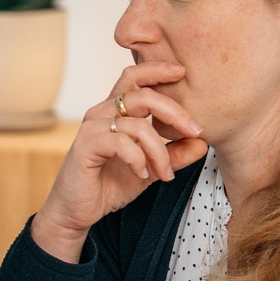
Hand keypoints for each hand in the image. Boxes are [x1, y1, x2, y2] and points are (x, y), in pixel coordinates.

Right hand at [31, 61, 207, 261]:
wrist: (77, 210)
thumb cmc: (109, 185)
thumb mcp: (150, 169)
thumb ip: (174, 155)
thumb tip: (202, 143)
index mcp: (115, 111)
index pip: (135, 77)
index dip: (157, 70)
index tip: (182, 72)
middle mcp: (101, 113)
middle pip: (142, 94)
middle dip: (174, 111)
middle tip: (196, 131)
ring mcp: (92, 128)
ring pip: (137, 125)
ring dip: (159, 151)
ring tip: (165, 173)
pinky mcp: (85, 146)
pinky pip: (122, 143)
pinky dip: (139, 159)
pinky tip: (142, 174)